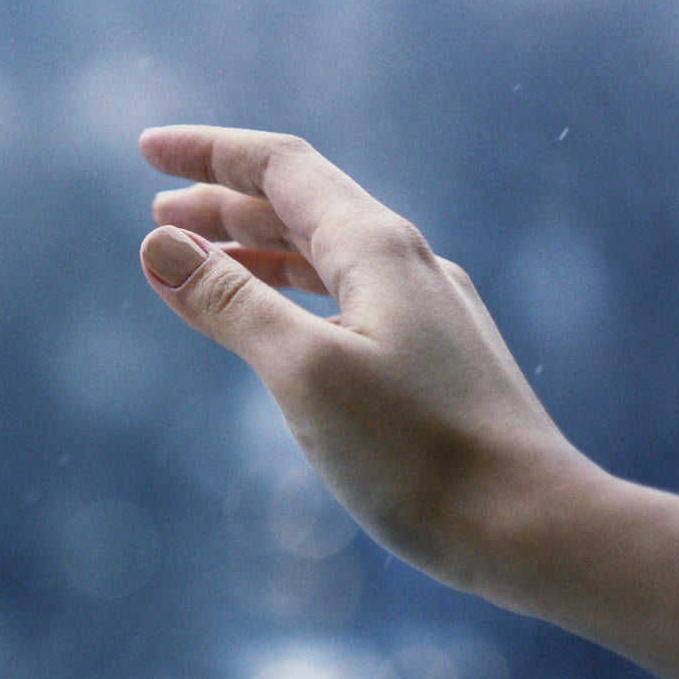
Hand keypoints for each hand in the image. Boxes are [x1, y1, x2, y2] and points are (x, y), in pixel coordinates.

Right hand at [138, 126, 598, 598]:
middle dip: (224, 202)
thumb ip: (230, 303)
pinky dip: (291, 296)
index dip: (209, 153)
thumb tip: (158, 245)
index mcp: (376, 248)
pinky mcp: (434, 360)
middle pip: (302, 206)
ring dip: (256, 250)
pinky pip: (346, 300)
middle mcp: (407, 264)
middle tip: (157, 214)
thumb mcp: (303, 371)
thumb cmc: (417, 454)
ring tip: (199, 262)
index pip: (279, 167)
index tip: (147, 150)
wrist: (532, 527)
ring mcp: (427, 311)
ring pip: (324, 256)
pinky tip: (277, 324)